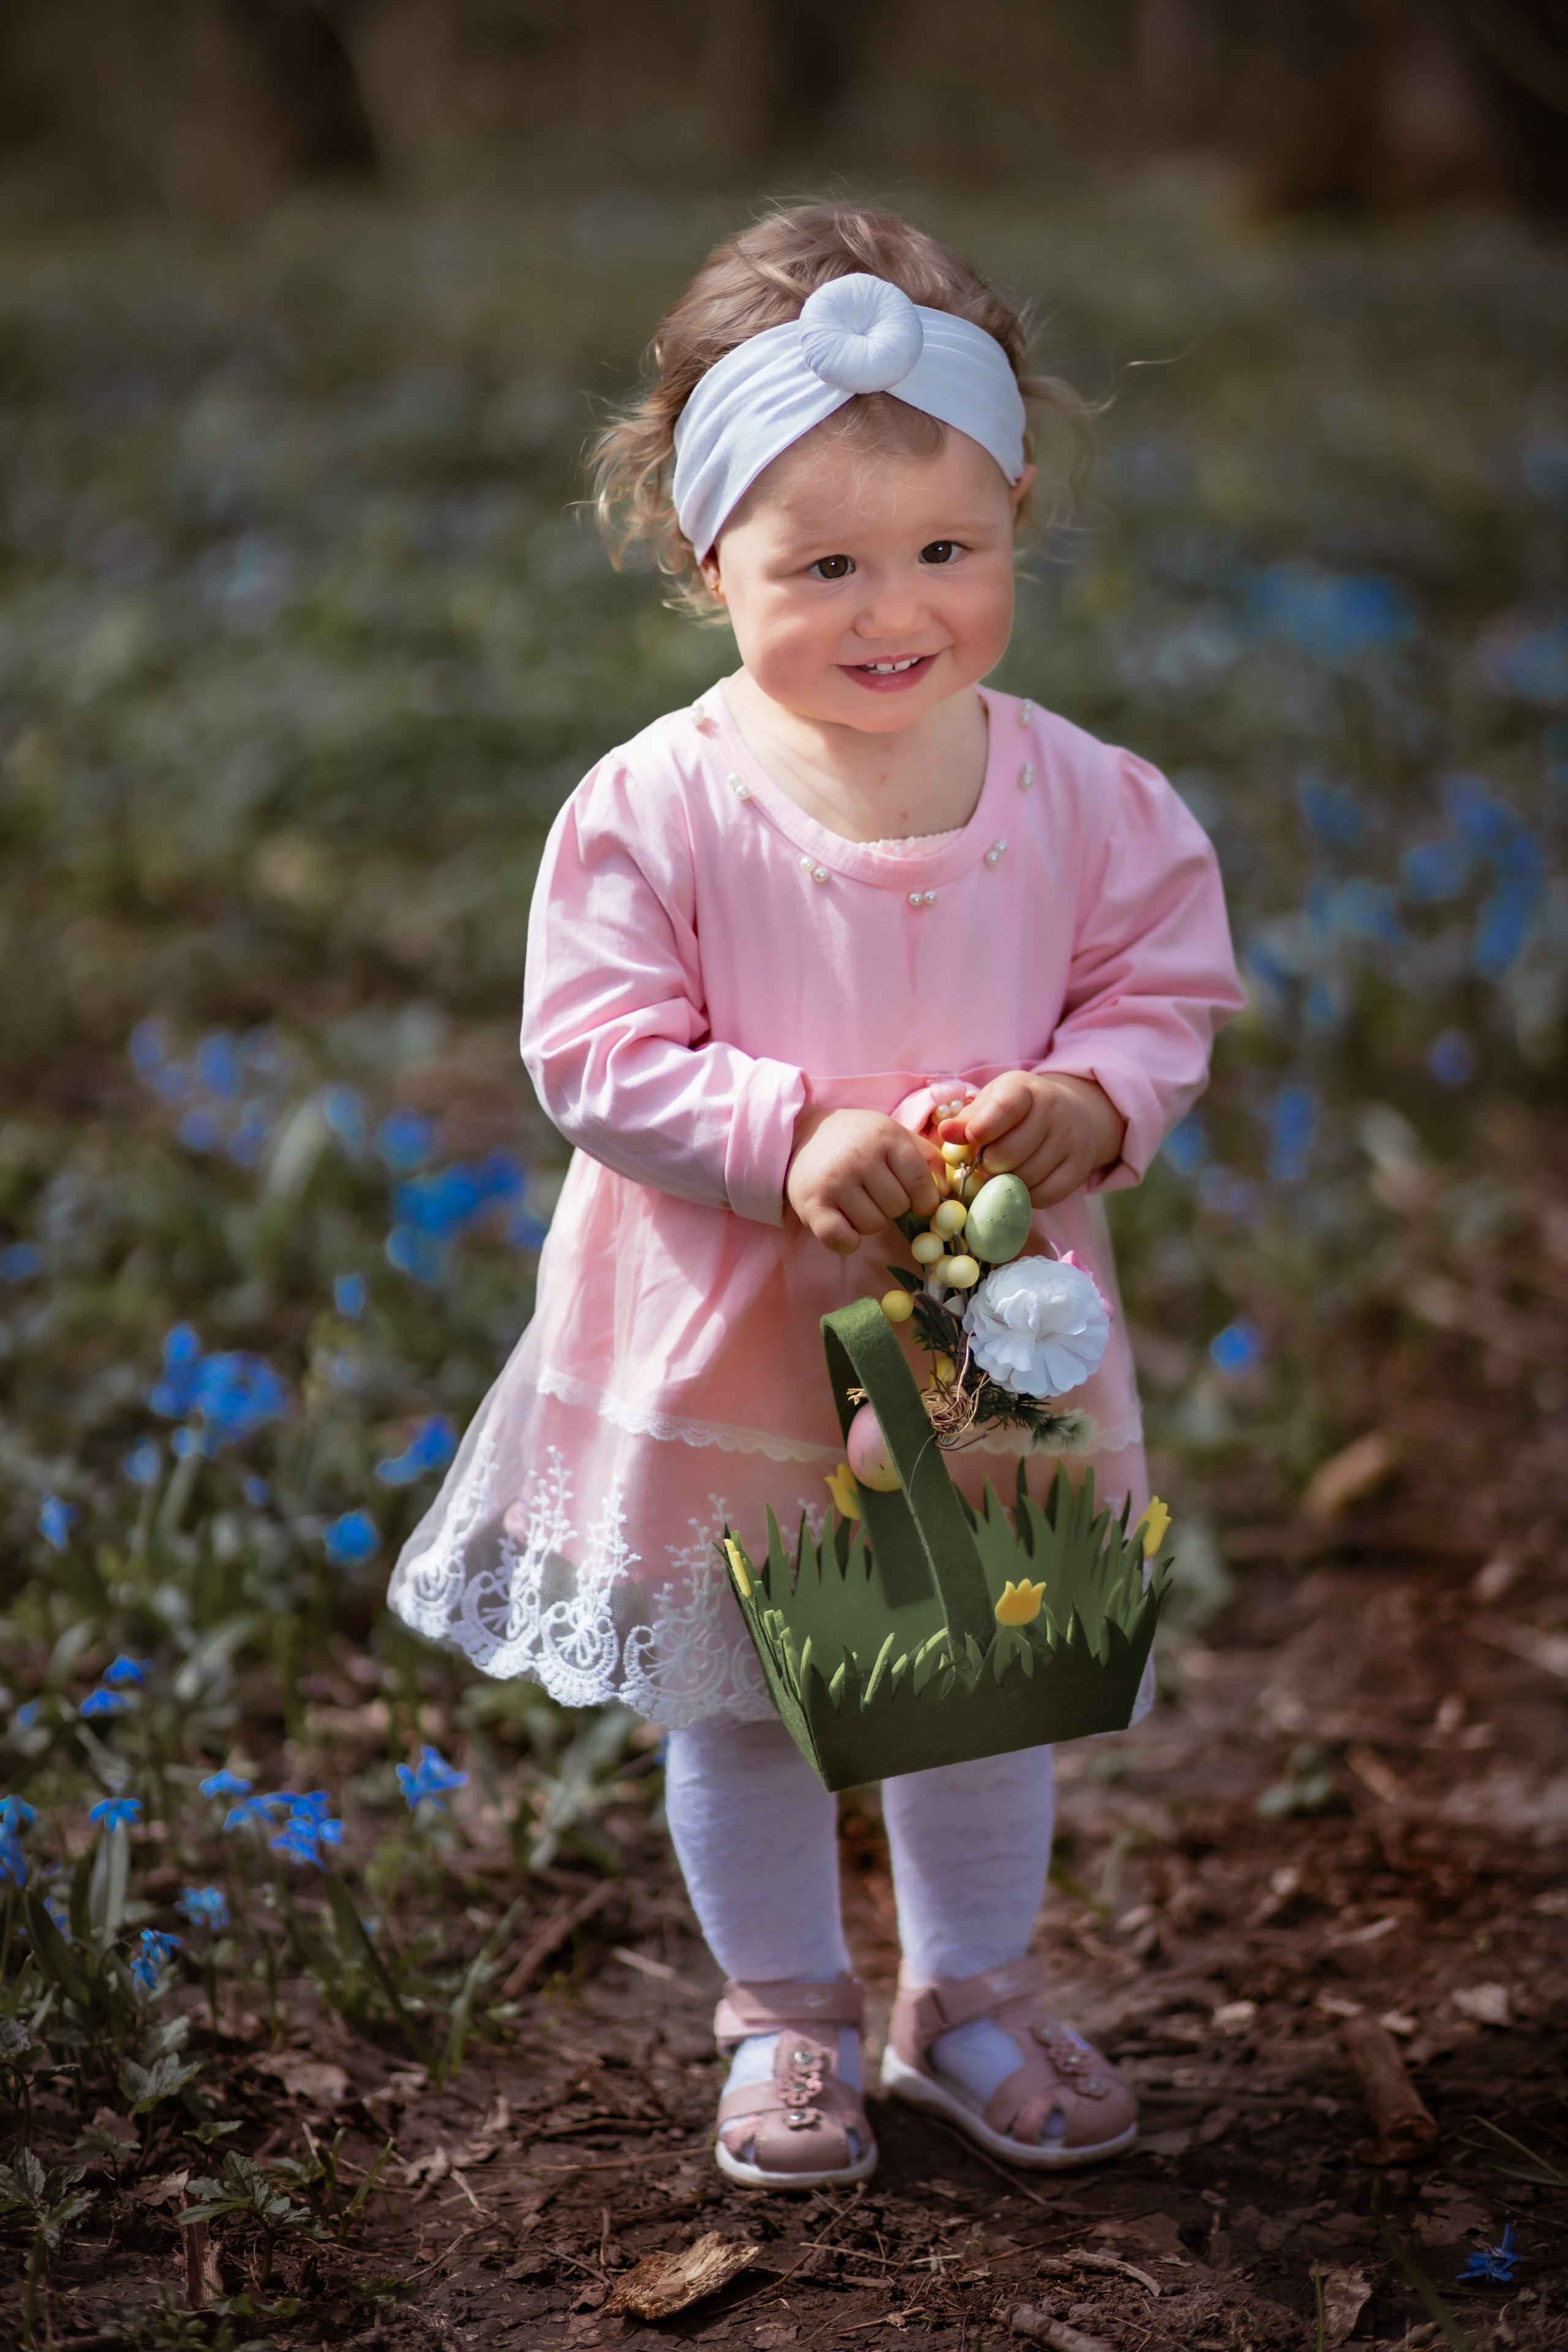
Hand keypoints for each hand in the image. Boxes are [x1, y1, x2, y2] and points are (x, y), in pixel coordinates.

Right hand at [786, 1106, 942, 1254]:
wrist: (800, 1135)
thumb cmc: (857, 1139)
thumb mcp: (893, 1134)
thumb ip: (926, 1157)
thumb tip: (945, 1193)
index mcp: (885, 1136)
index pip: (921, 1183)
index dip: (924, 1200)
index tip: (916, 1200)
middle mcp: (860, 1157)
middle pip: (897, 1207)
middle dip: (891, 1206)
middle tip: (875, 1193)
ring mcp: (834, 1181)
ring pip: (872, 1225)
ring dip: (868, 1220)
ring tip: (855, 1201)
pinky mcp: (812, 1205)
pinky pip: (843, 1240)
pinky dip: (848, 1240)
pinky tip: (843, 1224)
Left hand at [937, 1072, 1124, 1207]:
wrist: (1066, 1116)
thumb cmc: (1015, 1112)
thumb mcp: (989, 1104)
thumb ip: (966, 1120)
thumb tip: (946, 1133)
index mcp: (1025, 1088)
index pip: (1006, 1107)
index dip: (984, 1127)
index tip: (971, 1140)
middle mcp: (1054, 1109)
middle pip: (1011, 1152)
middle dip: (989, 1164)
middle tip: (985, 1163)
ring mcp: (1072, 1138)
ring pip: (1027, 1177)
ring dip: (1006, 1183)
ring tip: (1004, 1172)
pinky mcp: (1080, 1167)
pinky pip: (1045, 1195)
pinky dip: (1027, 1196)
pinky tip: (1022, 1183)